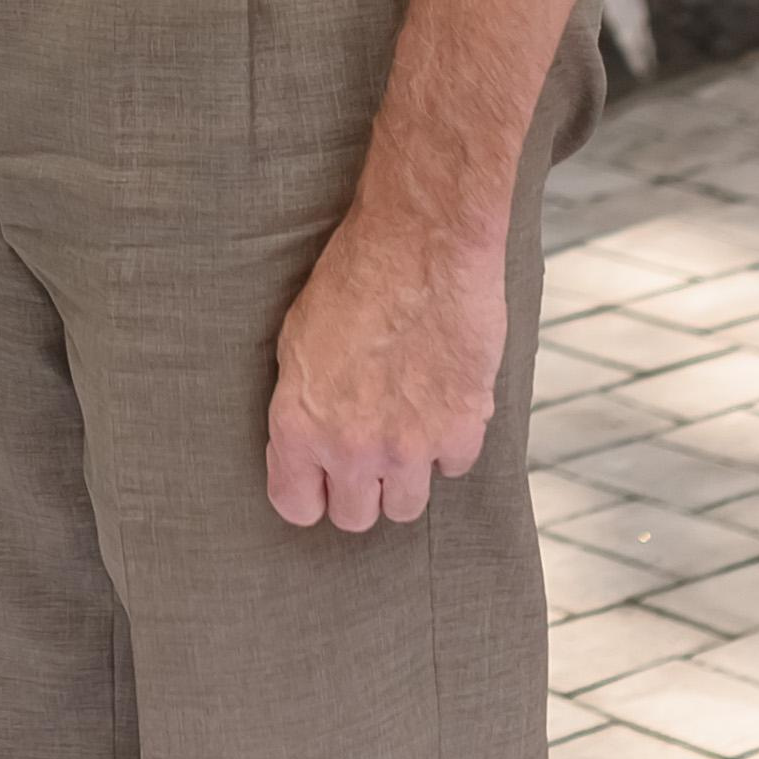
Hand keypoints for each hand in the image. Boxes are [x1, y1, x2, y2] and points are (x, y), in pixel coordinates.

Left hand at [266, 203, 506, 530]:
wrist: (422, 242)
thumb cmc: (354, 277)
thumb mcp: (297, 339)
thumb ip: (302, 405)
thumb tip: (307, 443)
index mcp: (301, 424)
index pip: (296, 507)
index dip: (308, 492)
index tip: (319, 477)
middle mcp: (353, 447)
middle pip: (356, 517)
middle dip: (359, 488)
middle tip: (366, 450)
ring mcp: (410, 446)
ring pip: (407, 507)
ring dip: (405, 475)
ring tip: (404, 427)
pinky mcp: (462, 430)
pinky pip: (454, 466)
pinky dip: (450, 442)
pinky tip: (440, 401)